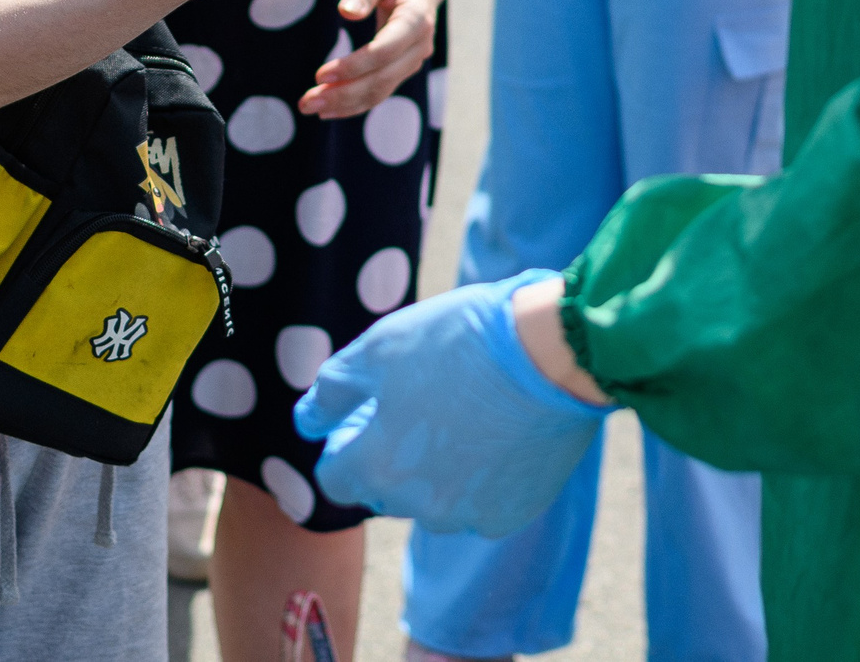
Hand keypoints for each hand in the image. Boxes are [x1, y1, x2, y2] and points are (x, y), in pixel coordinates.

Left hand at [295, 270, 611, 535]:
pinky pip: (482, 504)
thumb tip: (306, 422)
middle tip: (418, 405)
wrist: (553, 352)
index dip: (344, 444)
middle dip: (389, 456)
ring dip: (436, 470)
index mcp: (378, 468)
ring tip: (462, 413)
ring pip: (435, 502)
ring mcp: (470, 515)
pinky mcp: (514, 512)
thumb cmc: (460, 343)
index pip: (335, 479)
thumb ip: (332, 390)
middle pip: (385, 491)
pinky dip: (482, 477)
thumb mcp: (380, 348)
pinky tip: (497, 434)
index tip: (365, 416)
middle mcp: (419, 506)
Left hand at [305, 0, 440, 117]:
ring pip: (380, 91)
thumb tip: (346, 12)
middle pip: (381, 79)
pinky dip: (354, 104)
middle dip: (343, 93)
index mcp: (417, 19)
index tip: (320, 74)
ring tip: (310, 106)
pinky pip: (379, 92)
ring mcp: (413, 60)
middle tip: (306, 101)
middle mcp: (420, 45)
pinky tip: (328, 109)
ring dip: (345, 103)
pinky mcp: (402, 69)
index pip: (384, 51)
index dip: (353, 66)